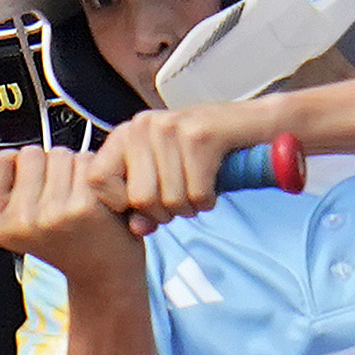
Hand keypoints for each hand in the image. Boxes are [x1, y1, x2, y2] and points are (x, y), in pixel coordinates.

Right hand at [0, 139, 136, 281]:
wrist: (102, 271)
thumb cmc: (61, 239)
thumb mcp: (15, 215)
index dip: (16, 167)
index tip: (30, 188)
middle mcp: (23, 221)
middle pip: (30, 153)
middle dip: (46, 165)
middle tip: (58, 196)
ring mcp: (53, 213)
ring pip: (59, 153)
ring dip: (71, 166)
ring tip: (75, 196)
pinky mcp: (83, 205)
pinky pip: (84, 160)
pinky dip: (92, 171)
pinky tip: (93, 196)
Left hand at [90, 105, 282, 228]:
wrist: (257, 126)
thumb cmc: (206, 155)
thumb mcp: (165, 178)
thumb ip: (141, 204)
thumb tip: (135, 228)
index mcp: (127, 134)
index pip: (97, 180)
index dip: (119, 204)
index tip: (141, 205)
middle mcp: (143, 126)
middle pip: (138, 198)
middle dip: (164, 211)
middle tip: (181, 198)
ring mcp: (171, 128)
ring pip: (169, 199)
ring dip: (189, 206)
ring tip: (198, 187)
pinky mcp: (200, 136)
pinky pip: (196, 193)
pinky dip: (208, 199)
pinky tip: (213, 184)